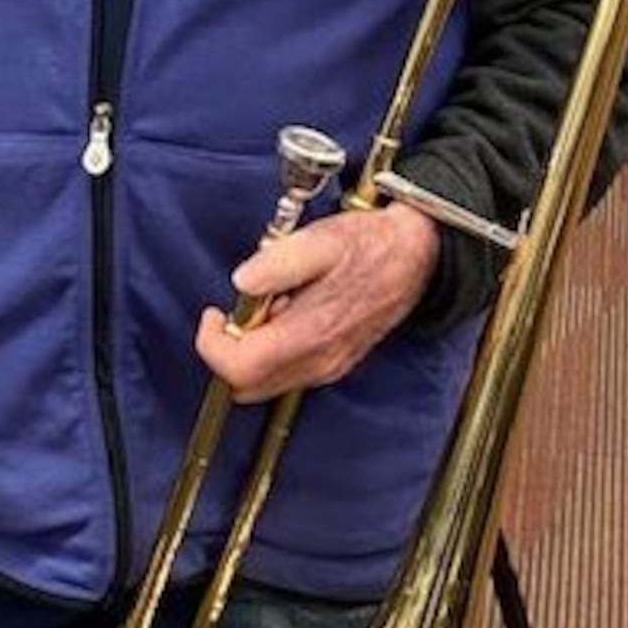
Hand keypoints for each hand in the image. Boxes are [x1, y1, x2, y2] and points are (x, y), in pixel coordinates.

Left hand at [195, 203, 440, 403]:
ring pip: (264, 384)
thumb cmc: (369, 246)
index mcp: (308, 335)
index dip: (212, 344)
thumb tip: (241, 282)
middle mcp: (317, 363)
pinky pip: (286, 375)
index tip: (215, 312)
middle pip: (246, 386)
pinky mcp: (333, 364)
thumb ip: (277, 263)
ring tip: (268, 307)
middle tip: (242, 309)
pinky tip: (286, 314)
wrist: (415, 255)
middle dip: (229, 350)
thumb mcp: (319, 241)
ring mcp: (327, 368)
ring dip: (251, 351)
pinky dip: (271, 352)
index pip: (238, 370)